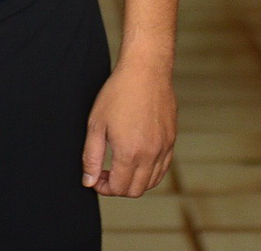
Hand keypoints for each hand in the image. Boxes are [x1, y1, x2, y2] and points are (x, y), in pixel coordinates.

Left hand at [81, 58, 175, 196]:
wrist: (145, 70)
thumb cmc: (119, 92)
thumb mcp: (96, 124)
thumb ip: (91, 157)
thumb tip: (89, 181)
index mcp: (129, 152)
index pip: (119, 188)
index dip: (104, 187)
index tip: (96, 177)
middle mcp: (150, 154)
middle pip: (136, 190)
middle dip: (118, 188)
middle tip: (106, 173)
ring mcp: (164, 147)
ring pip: (152, 182)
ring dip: (135, 182)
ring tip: (121, 167)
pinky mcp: (171, 139)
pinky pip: (163, 167)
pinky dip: (150, 172)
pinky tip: (138, 159)